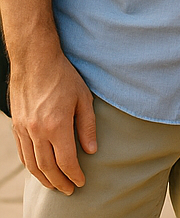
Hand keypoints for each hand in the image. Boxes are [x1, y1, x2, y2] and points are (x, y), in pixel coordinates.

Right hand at [10, 49, 95, 193]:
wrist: (35, 61)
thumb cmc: (63, 76)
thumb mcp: (83, 98)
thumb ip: (87, 126)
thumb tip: (91, 150)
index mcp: (56, 125)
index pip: (65, 161)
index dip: (74, 174)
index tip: (81, 182)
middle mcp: (37, 132)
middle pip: (47, 168)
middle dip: (60, 182)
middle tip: (70, 189)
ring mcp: (24, 130)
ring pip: (32, 165)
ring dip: (44, 179)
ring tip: (56, 184)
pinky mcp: (16, 127)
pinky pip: (23, 154)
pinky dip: (31, 166)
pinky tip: (40, 170)